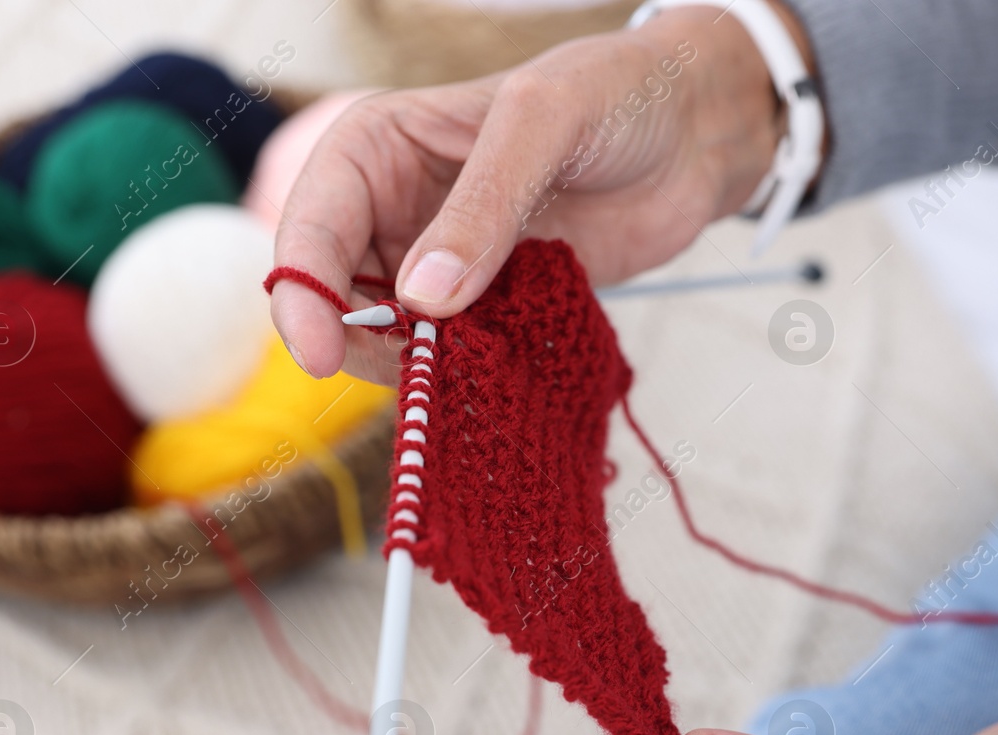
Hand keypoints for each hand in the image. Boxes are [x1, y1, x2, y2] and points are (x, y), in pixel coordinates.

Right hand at [269, 3, 805, 380]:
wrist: (693, 132)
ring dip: (416, 367)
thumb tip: (421, 298)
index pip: (311, 228)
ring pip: (389, 338)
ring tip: (471, 367)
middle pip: (336, 297)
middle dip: (358, 343)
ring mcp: (439, 265)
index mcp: (378, 148)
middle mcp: (394, 210)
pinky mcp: (488, 306)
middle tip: (418, 373)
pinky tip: (496, 375)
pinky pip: (452, 356)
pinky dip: (462, 376)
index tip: (320, 354)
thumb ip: (484, 207)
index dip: (304, 295)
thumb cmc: (616, 94)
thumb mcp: (543, 125)